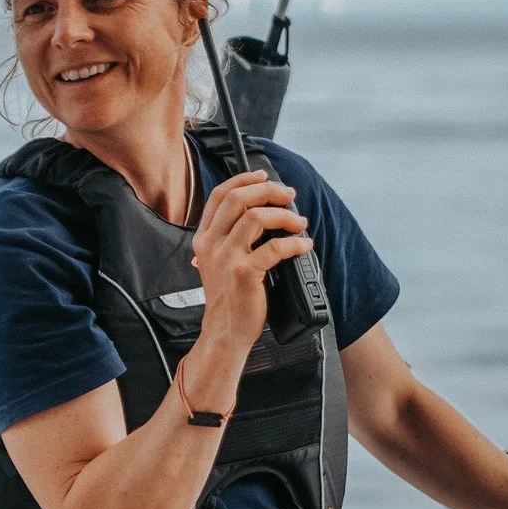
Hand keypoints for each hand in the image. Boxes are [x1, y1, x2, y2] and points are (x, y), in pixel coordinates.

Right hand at [189, 170, 311, 353]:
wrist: (225, 332)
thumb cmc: (229, 299)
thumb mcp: (218, 263)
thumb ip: (229, 238)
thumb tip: (262, 212)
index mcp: (204, 239)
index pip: (220, 195)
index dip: (244, 179)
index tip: (264, 176)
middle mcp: (212, 245)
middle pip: (239, 198)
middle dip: (269, 191)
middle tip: (288, 196)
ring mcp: (226, 258)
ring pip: (256, 217)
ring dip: (284, 215)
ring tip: (299, 223)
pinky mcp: (244, 273)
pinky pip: (275, 247)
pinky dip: (295, 243)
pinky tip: (303, 246)